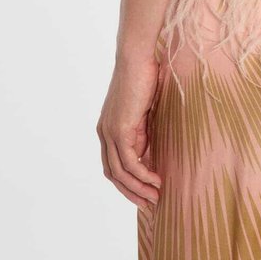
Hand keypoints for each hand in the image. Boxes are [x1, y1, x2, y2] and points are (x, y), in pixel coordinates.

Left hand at [96, 54, 162, 210]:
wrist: (139, 55)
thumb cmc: (145, 75)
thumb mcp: (144, 110)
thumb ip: (144, 131)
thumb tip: (149, 154)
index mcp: (108, 128)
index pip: (114, 164)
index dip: (128, 182)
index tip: (145, 192)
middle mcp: (104, 132)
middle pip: (113, 174)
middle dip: (131, 192)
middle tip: (150, 204)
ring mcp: (110, 131)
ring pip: (120, 172)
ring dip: (138, 188)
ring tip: (156, 197)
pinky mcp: (119, 128)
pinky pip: (128, 161)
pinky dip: (141, 174)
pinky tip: (156, 180)